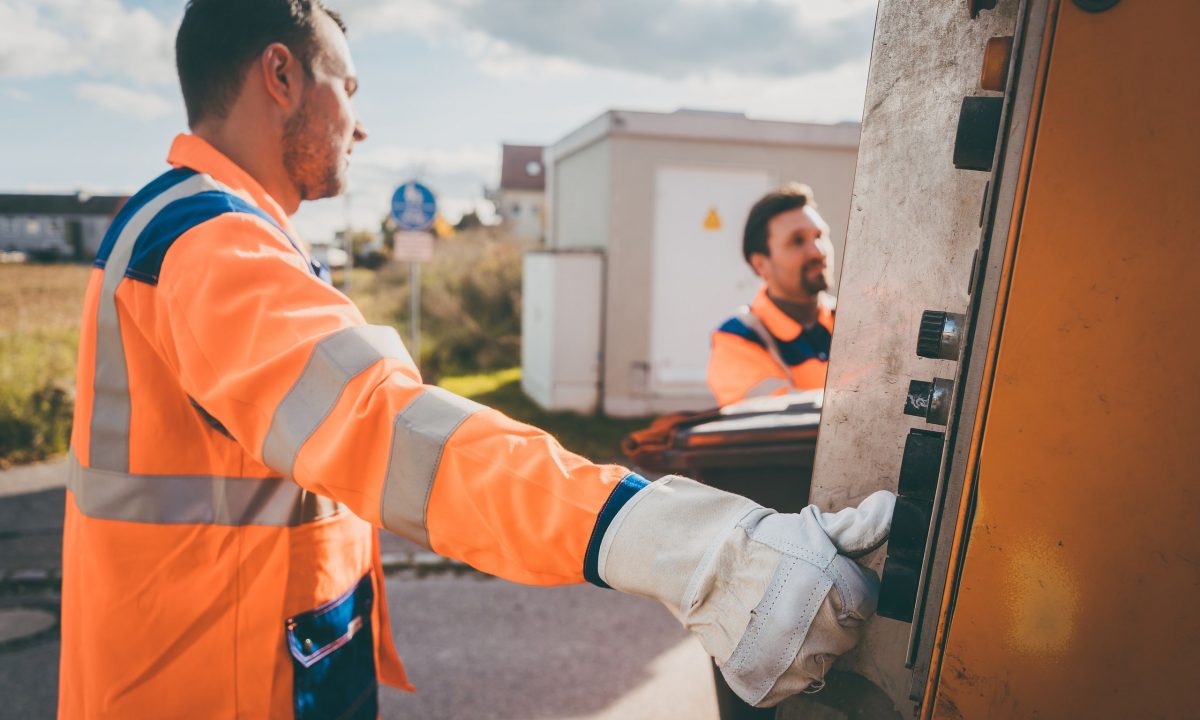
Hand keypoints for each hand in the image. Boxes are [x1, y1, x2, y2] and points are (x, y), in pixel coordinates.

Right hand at [597, 478, 894, 706]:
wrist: (696, 562)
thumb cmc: (758, 542)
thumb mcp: (812, 529)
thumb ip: (859, 528)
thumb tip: (891, 509)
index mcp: (842, 593)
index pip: (864, 605)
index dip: (840, 588)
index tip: (812, 578)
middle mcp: (822, 632)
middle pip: (844, 637)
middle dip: (824, 617)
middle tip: (789, 596)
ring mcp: (793, 662)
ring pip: (819, 664)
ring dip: (802, 646)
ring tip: (771, 616)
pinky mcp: (768, 683)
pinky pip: (790, 686)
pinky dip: (777, 669)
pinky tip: (761, 639)